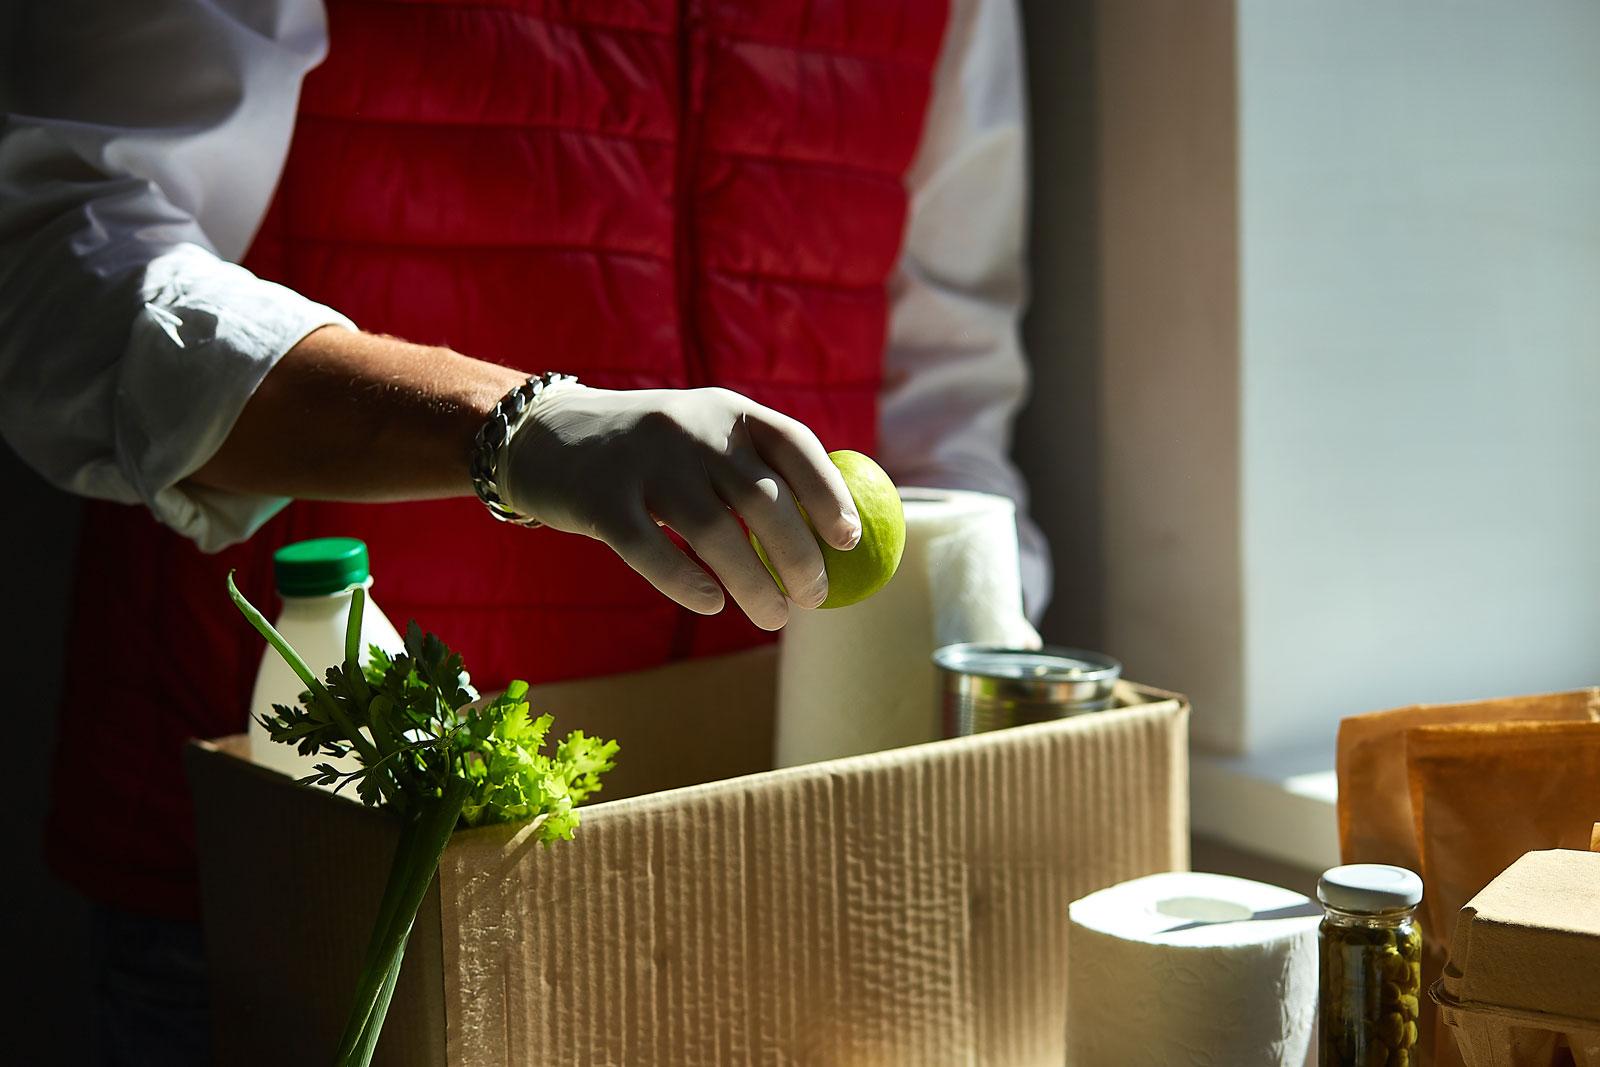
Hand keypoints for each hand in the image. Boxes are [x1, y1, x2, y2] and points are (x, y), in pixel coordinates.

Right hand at [503, 385, 860, 629]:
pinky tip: (711, 605)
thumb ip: (753, 469)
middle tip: (815, 598)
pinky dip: (685, 583)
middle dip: (798, 556)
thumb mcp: (701, 435)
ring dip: (752, 583)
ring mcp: (642, 461)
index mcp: (726, 410)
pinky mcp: (599, 499)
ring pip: (712, 531)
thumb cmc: (645, 453)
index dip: (829, 492)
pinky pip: (650, 550)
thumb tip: (828, 538)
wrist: (542, 435)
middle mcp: (690, 428)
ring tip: (773, 617)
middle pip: (761, 498)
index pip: (794, 444)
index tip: (849, 540)